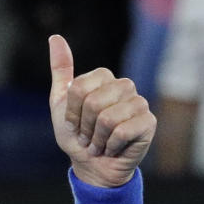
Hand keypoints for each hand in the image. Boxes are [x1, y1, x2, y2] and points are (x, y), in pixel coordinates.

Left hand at [48, 34, 156, 187]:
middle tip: (87, 136)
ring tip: (99, 142)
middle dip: (83, 127)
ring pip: (107, 118)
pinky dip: (110, 146)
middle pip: (93, 103)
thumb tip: (55, 37)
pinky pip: (121, 131)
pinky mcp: (148, 121)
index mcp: (103, 78)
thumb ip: (60, 71)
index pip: (79, 88)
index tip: (74, 123)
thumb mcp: (60, 104)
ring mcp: (139, 102)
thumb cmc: (76, 136)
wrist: (92, 166)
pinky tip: (113, 147)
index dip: (71, 113)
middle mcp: (124, 85)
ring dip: (96, 139)